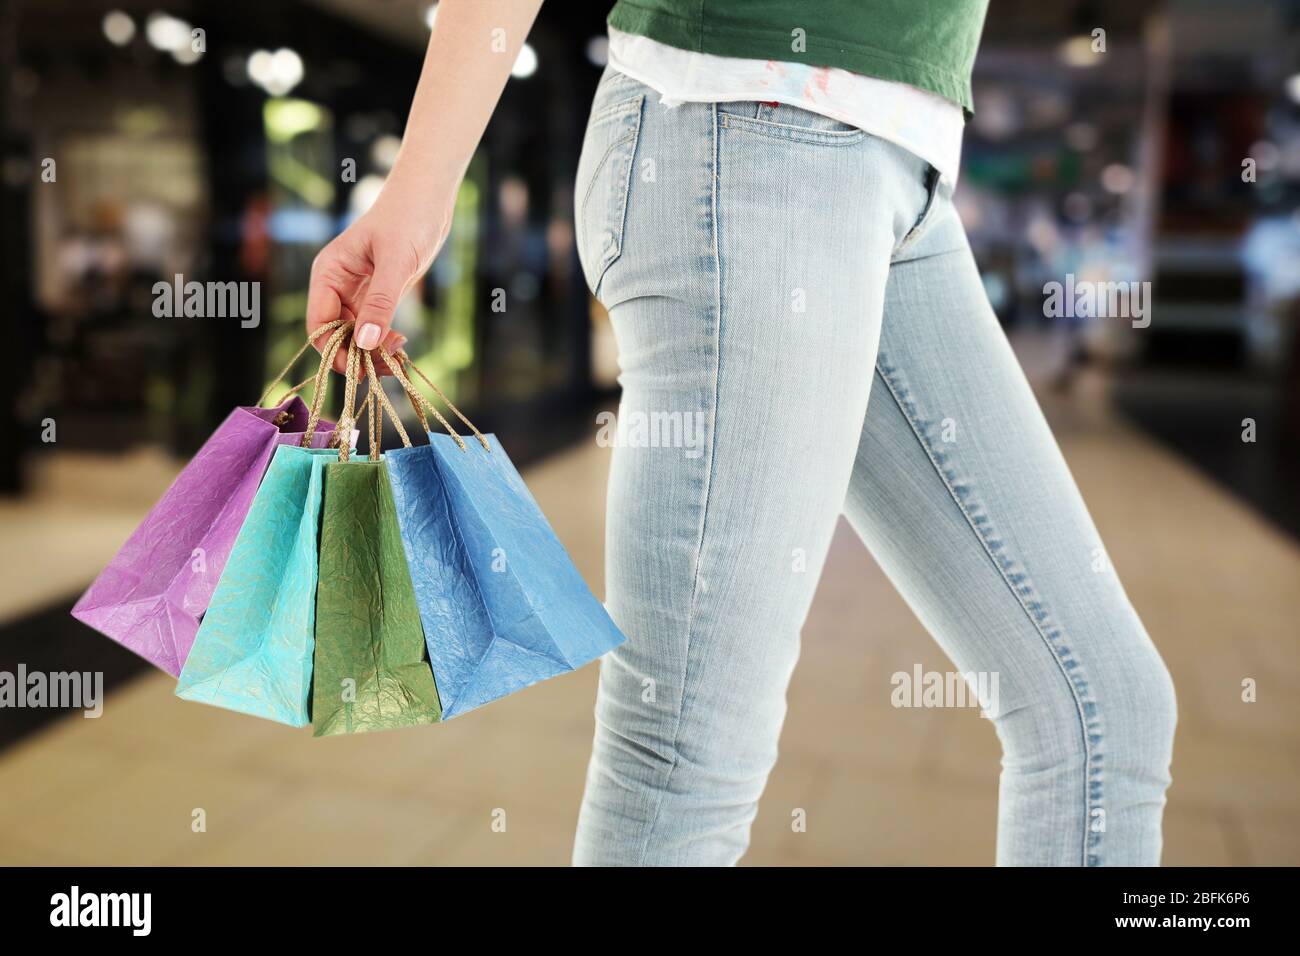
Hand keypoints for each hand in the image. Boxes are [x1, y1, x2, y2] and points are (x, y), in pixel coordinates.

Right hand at [305, 183, 453, 373]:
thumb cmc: (408, 218)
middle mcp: (336, 285)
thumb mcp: (396, 261)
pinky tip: (400, 346)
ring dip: (372, 352)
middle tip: (387, 369)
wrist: (428, 197)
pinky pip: (372, 327)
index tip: (360, 370)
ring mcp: (356, 292)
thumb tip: (365, 343)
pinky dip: (383, 341)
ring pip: (354, 335)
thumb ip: (381, 302)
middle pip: (335, 335)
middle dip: (357, 355)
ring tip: (398, 359)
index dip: (334, 351)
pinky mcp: (377, 295)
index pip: (319, 324)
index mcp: (328, 273)